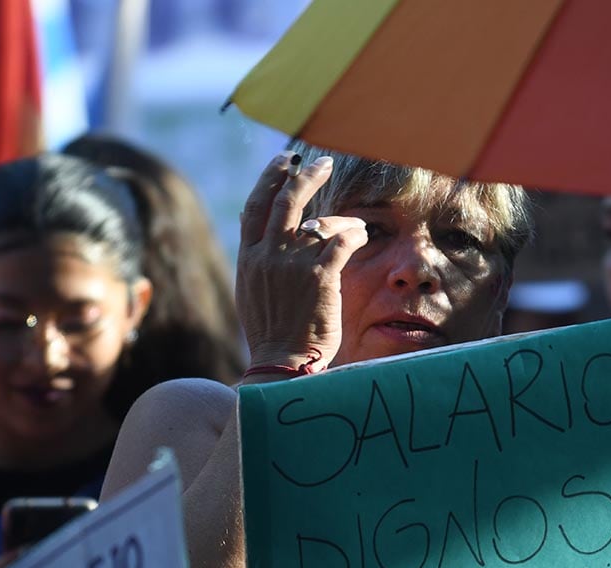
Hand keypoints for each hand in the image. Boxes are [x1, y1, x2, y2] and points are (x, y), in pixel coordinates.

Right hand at [235, 153, 367, 371]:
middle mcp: (268, 255)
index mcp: (249, 257)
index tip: (285, 160)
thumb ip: (254, 254)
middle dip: (306, 175)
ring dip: (342, 218)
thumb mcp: (250, 289)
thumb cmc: (272, 331)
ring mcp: (293, 265)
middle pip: (286, 200)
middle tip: (323, 163)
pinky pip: (341, 241)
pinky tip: (362, 236)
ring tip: (356, 225)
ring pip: (320, 221)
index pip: (256, 205)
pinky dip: (354, 233)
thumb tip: (248, 219)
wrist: (281, 363)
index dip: (270, 177)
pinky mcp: (320, 277)